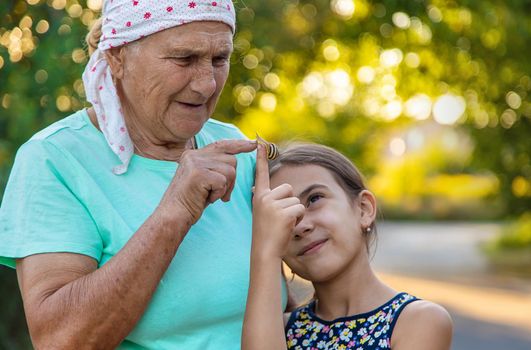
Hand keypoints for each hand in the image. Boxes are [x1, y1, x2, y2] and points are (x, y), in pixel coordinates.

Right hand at [158, 139, 256, 225]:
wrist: (173, 215)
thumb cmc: (190, 201)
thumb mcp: (203, 180)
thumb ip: (214, 167)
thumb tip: (234, 161)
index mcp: (193, 154)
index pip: (222, 145)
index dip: (239, 144)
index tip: (254, 144)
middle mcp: (194, 155)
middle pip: (231, 160)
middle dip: (232, 179)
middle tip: (220, 194)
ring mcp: (195, 163)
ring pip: (230, 171)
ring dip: (226, 188)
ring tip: (212, 196)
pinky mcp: (198, 174)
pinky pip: (223, 182)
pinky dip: (219, 193)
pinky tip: (207, 198)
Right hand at [251, 143, 304, 258]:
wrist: (264, 252)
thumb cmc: (267, 235)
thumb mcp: (263, 213)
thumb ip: (269, 200)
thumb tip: (273, 190)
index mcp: (259, 197)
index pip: (261, 173)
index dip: (261, 157)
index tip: (259, 141)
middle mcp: (265, 197)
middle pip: (289, 189)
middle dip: (290, 203)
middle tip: (280, 219)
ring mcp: (274, 204)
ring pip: (296, 200)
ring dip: (295, 213)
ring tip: (282, 225)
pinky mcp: (284, 212)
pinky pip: (300, 209)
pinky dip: (298, 219)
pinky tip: (288, 227)